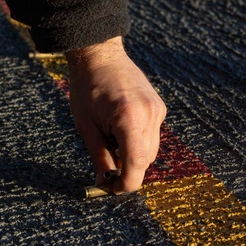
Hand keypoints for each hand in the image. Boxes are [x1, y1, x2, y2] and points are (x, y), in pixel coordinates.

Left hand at [66, 37, 164, 193]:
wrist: (100, 55)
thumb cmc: (86, 88)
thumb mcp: (85, 126)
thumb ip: (99, 156)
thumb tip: (105, 182)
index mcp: (128, 117)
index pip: (137, 162)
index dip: (128, 182)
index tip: (115, 190)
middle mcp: (149, 113)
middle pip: (145, 159)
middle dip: (128, 169)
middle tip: (106, 168)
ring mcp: (157, 109)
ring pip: (151, 149)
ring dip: (133, 155)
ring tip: (110, 139)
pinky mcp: (159, 107)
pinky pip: (152, 135)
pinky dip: (138, 141)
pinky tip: (120, 128)